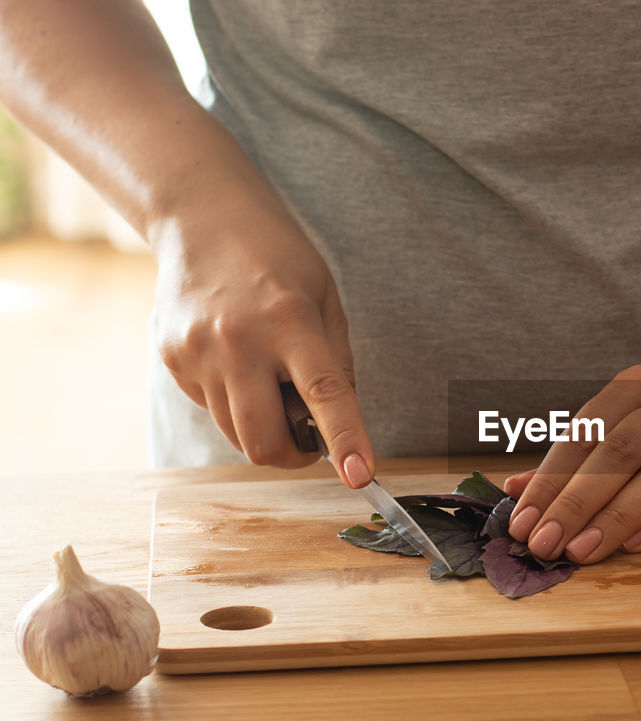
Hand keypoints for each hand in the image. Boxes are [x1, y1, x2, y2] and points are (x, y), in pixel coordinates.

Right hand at [150, 185, 374, 486]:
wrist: (201, 216)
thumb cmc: (275, 256)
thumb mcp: (325, 298)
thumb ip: (336, 361)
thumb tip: (338, 424)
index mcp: (290, 322)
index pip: (325, 395)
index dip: (345, 441)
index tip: (360, 476)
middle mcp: (239, 342)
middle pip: (263, 441)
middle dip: (292, 454)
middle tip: (308, 437)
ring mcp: (198, 353)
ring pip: (236, 434)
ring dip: (263, 428)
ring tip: (271, 380)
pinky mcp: (173, 360)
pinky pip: (212, 409)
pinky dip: (235, 402)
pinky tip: (238, 360)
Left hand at [502, 348, 640, 563]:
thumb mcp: (638, 410)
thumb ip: (582, 449)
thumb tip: (516, 487)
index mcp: (638, 387)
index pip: (583, 435)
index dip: (548, 478)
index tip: (519, 519)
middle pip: (617, 455)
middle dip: (573, 502)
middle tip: (540, 543)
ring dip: (614, 517)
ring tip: (578, 552)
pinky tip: (634, 545)